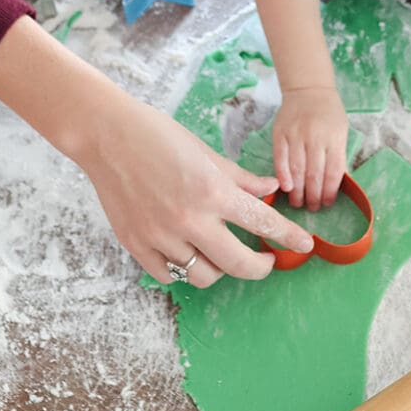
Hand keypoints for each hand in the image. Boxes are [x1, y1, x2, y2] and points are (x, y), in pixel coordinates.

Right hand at [79, 90, 314, 287]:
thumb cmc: (157, 135)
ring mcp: (162, 237)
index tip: (304, 246)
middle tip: (265, 261)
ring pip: (204, 276)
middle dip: (260, 267)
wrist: (106, 135)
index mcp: (212, 191)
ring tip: (218, 251)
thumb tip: (272, 188)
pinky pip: (170, 276)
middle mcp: (190, 219)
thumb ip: (241, 178)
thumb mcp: (206, 152)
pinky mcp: (137, 246)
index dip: (288, 236)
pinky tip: (184, 252)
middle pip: (238, 265)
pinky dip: (182, 269)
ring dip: (219, 268)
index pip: (263, 222)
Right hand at [272, 85, 348, 210]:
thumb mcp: (341, 131)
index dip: (329, 193)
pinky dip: (282, 175)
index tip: (326, 204)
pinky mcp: (280, 133)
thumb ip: (338, 156)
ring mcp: (296, 134)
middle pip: (314, 175)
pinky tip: (284, 187)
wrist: (308, 89)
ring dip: (297, 191)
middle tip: (311, 208)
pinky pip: (280, 158)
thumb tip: (334, 186)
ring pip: (296, 170)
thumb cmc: (328, 113)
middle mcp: (315, 137)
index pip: (333, 172)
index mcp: (334, 138)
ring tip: (298, 203)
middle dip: (313, 196)